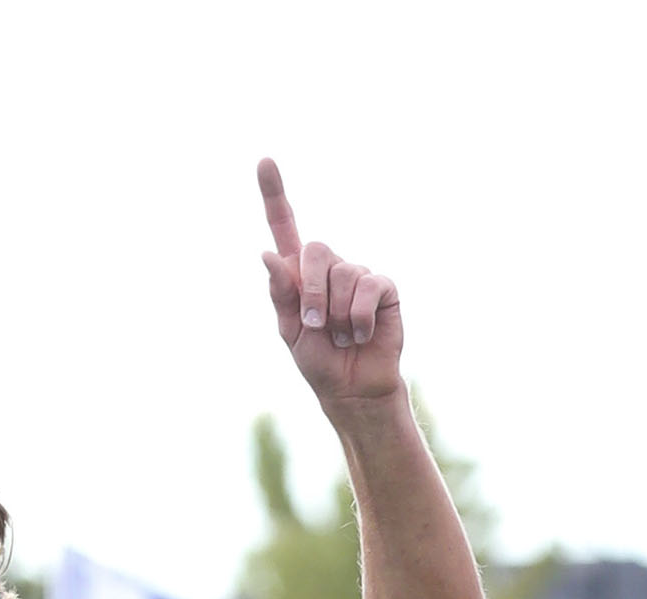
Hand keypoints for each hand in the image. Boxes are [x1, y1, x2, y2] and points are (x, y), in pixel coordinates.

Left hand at [258, 158, 403, 404]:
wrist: (352, 388)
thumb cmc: (319, 361)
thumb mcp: (291, 332)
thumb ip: (281, 295)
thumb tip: (266, 254)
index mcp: (299, 274)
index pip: (285, 226)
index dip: (274, 195)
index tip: (263, 161)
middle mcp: (329, 266)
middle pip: (315, 252)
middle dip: (311, 293)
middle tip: (316, 327)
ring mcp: (357, 273)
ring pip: (342, 275)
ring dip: (336, 315)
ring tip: (340, 337)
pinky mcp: (382, 286)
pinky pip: (367, 289)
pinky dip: (358, 319)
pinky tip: (359, 334)